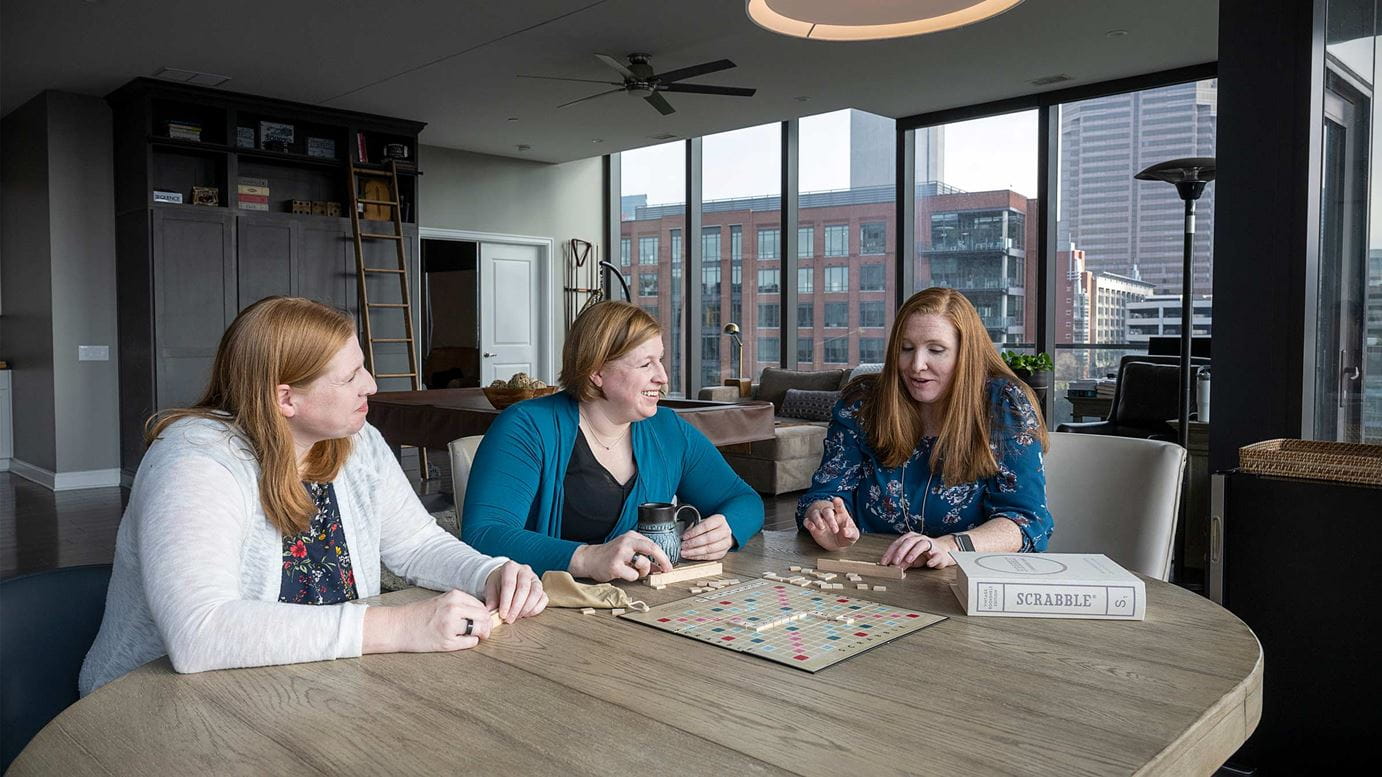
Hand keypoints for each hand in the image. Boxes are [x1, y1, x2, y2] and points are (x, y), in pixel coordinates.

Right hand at [363, 589, 492, 653]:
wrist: (398, 626)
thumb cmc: (419, 615)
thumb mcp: (442, 601)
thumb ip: (461, 605)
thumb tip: (484, 614)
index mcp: (454, 596)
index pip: (482, 606)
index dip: (484, 615)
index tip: (481, 621)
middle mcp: (454, 608)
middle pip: (485, 617)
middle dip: (486, 626)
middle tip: (482, 631)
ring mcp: (451, 625)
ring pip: (481, 629)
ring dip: (481, 634)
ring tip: (472, 636)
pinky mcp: (447, 642)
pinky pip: (470, 642)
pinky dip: (471, 642)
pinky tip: (461, 641)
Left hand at [484, 561, 547, 623]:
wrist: (506, 579)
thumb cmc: (499, 583)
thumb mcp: (491, 587)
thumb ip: (491, 598)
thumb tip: (491, 611)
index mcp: (510, 567)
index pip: (509, 584)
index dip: (506, 601)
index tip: (502, 614)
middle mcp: (525, 570)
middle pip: (524, 588)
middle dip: (516, 607)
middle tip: (509, 619)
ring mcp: (535, 579)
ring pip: (536, 593)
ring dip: (526, 608)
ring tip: (517, 617)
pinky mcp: (542, 588)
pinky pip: (543, 599)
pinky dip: (536, 609)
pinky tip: (526, 614)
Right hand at [569, 531, 672, 581]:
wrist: (589, 559)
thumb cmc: (610, 555)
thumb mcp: (628, 551)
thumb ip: (643, 557)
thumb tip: (659, 567)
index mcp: (631, 536)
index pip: (653, 544)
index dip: (663, 556)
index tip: (668, 565)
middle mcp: (627, 542)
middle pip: (652, 549)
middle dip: (663, 560)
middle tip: (667, 569)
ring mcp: (620, 553)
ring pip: (644, 564)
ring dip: (643, 571)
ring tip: (633, 571)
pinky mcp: (615, 565)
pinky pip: (633, 575)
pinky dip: (632, 577)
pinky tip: (624, 574)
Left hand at [679, 514, 732, 559]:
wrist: (722, 532)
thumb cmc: (711, 526)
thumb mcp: (703, 522)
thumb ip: (694, 528)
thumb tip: (683, 536)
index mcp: (719, 520)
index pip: (706, 526)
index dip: (694, 532)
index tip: (685, 536)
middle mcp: (725, 531)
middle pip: (708, 539)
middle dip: (693, 543)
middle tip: (683, 545)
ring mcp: (726, 542)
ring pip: (709, 549)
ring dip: (695, 552)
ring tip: (685, 552)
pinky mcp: (723, 552)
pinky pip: (710, 557)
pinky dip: (698, 557)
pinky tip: (691, 556)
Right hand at [801, 497, 859, 550]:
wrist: (837, 544)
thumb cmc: (845, 536)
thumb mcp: (853, 536)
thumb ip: (851, 533)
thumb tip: (846, 532)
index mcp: (841, 514)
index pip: (839, 506)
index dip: (837, 502)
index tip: (836, 500)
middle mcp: (830, 515)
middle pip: (827, 511)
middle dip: (830, 519)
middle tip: (835, 530)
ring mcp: (820, 519)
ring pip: (815, 513)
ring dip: (817, 519)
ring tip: (822, 527)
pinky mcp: (812, 526)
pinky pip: (807, 521)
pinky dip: (808, 523)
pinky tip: (811, 527)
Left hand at [880, 532, 958, 569]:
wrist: (942, 553)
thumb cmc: (923, 554)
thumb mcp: (910, 558)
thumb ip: (901, 562)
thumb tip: (892, 568)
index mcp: (910, 538)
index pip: (898, 543)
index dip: (890, 552)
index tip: (884, 562)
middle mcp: (919, 539)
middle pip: (909, 542)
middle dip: (900, 552)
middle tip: (894, 561)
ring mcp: (930, 544)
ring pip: (922, 545)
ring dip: (914, 553)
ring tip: (908, 561)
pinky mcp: (939, 553)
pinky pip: (936, 556)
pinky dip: (932, 560)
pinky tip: (928, 564)